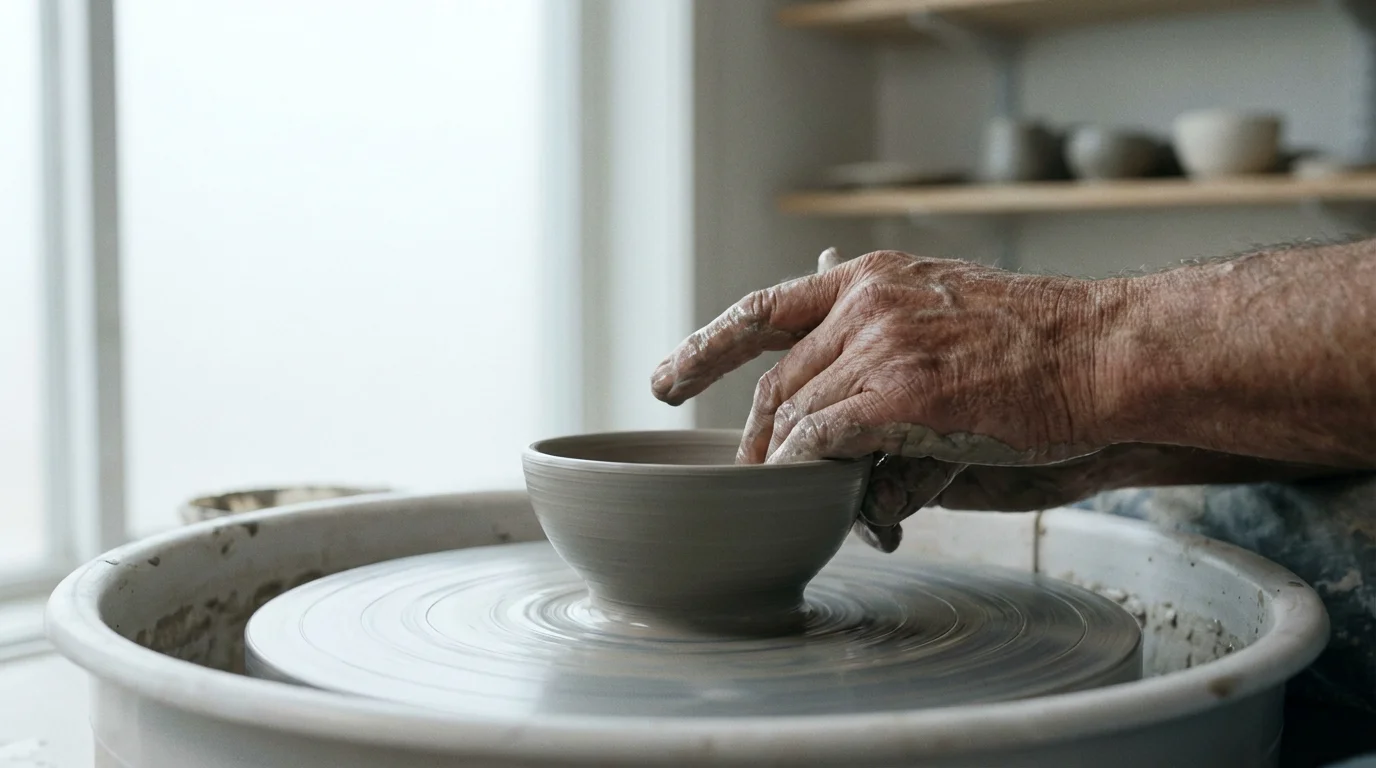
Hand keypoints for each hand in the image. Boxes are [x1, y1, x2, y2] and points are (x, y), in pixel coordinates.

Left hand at [650, 249, 1116, 548]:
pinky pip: (823, 439)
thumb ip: (886, 351)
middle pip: (776, 378)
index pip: (764, 309)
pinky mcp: (901, 393)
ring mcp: (880, 343)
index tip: (666, 377)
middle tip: (735, 473)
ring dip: (784, 462)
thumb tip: (849, 411)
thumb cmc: (1039, 346)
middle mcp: (864, 302)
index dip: (707, 346)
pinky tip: (793, 490)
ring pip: (796, 414)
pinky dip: (801, 469)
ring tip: (780, 494)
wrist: (1101, 351)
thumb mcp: (946, 314)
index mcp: (870, 278)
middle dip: (749, 433)